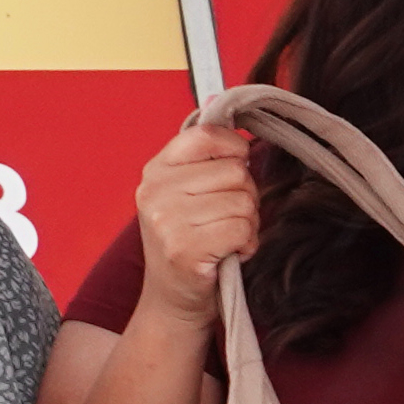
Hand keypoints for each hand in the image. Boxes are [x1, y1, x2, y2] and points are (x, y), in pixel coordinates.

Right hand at [130, 124, 263, 325]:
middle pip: (235, 171)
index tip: (235, 169)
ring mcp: (166, 220)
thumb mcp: (187, 193)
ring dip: (248, 223)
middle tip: (226, 220)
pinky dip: (247, 244)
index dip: (234, 150)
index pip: (206, 135)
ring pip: (244, 200)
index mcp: (156, 171)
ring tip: (226, 238)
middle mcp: (155, 191)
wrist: (172, 302)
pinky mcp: (184, 249)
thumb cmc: (190, 243)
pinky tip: (229, 254)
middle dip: (245, 196)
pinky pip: (242, 228)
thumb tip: (216, 102)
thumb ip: (204, 155)